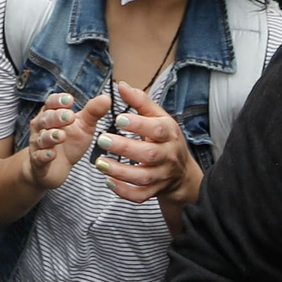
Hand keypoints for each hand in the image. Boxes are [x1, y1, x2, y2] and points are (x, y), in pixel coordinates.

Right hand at [22, 90, 102, 192]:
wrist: (57, 168)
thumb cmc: (71, 142)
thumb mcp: (84, 126)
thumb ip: (93, 112)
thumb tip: (106, 97)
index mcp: (52, 113)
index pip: (51, 102)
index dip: (58, 100)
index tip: (70, 100)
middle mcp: (42, 127)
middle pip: (46, 118)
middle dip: (57, 117)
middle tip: (69, 116)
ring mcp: (38, 144)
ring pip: (42, 138)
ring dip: (51, 136)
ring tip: (62, 135)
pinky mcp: (39, 162)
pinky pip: (39, 157)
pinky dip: (45, 155)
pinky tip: (52, 154)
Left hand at [94, 83, 199, 205]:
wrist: (181, 172)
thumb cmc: (164, 137)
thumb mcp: (158, 116)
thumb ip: (140, 101)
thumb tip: (121, 85)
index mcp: (169, 133)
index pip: (156, 129)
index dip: (138, 124)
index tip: (118, 119)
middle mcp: (168, 155)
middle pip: (148, 154)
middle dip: (124, 148)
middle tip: (101, 139)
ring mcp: (162, 175)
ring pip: (142, 177)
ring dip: (120, 171)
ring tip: (100, 162)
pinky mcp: (154, 191)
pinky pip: (140, 195)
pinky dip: (124, 191)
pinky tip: (108, 181)